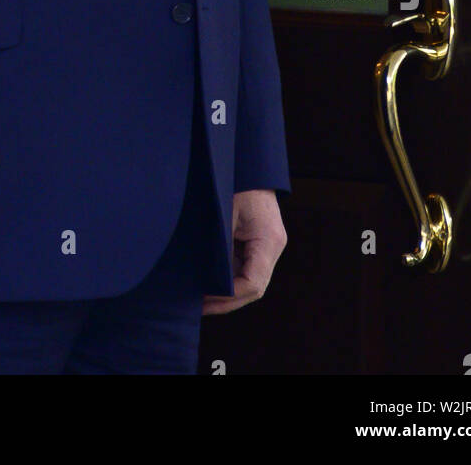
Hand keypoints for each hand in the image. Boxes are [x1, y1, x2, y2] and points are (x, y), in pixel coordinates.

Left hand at [201, 188, 285, 314]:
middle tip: (198, 307)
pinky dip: (228, 277)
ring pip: (249, 280)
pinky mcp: (258, 242)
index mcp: (269, 240)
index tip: (205, 298)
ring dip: (226, 291)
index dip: (229, 296)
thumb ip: (218, 245)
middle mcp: (272, 247)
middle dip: (226, 300)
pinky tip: (208, 281)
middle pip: (253, 287)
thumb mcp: (223, 212)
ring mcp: (267, 246)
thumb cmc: (235, 181)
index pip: (254, 283)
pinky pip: (245, 267)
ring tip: (199, 299)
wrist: (248, 163)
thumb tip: (204, 275)